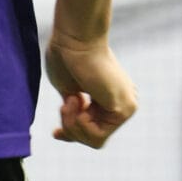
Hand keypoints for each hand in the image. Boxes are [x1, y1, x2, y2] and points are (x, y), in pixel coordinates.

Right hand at [46, 32, 136, 149]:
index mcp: (111, 98)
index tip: (55, 133)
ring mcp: (126, 107)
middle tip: (64, 103)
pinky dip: (80, 123)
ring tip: (70, 99)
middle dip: (70, 127)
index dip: (72, 133)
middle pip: (92, 138)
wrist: (75, 40)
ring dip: (73, 124)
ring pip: (94, 140)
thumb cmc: (68, 58)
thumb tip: (69, 131)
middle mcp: (123, 104)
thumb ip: (74, 111)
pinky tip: (78, 100)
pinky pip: (97, 136)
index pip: (93, 130)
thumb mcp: (68, 92)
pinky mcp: (123, 109)